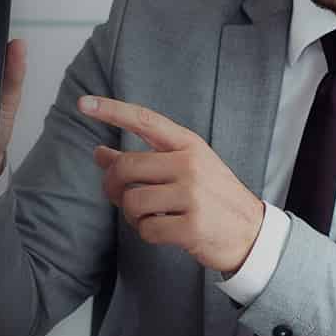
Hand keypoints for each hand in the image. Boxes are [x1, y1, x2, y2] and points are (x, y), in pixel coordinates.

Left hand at [78, 95, 264, 274]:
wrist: (251, 233)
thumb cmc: (211, 197)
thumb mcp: (183, 169)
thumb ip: (142, 161)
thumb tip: (98, 153)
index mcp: (188, 145)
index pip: (144, 120)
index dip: (112, 111)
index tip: (84, 102)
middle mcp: (190, 165)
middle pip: (126, 168)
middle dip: (113, 186)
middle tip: (118, 196)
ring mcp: (192, 195)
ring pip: (132, 202)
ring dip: (131, 215)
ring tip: (149, 216)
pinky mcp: (192, 226)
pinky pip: (146, 229)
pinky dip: (147, 233)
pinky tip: (164, 230)